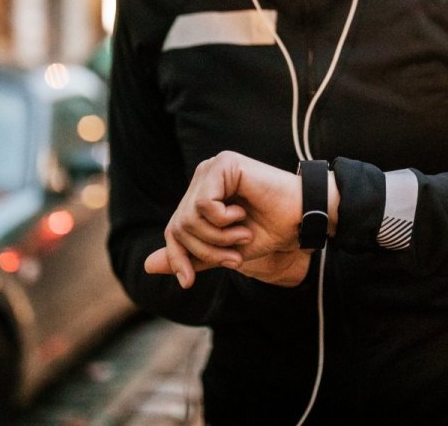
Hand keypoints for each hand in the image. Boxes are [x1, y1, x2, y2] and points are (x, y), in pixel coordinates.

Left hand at [143, 151, 304, 287]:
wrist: (301, 219)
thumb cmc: (269, 231)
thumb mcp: (224, 250)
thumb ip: (191, 255)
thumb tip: (147, 266)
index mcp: (201, 195)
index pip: (173, 230)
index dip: (178, 258)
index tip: (188, 282)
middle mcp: (203, 178)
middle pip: (179, 226)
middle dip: (205, 251)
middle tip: (233, 258)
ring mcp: (212, 169)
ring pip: (189, 217)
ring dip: (217, 238)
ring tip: (242, 235)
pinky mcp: (224, 164)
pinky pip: (204, 204)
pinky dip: (222, 220)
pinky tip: (241, 213)